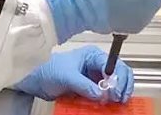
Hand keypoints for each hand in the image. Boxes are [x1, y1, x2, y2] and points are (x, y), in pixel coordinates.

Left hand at [14, 46, 133, 101]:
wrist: (38, 82)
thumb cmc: (49, 71)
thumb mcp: (66, 76)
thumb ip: (84, 84)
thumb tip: (101, 93)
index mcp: (93, 55)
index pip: (114, 65)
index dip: (119, 78)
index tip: (116, 93)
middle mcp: (97, 64)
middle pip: (120, 73)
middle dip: (122, 86)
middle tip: (119, 99)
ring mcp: (96, 77)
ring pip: (116, 84)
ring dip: (119, 93)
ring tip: (117, 103)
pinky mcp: (93, 88)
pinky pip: (107, 94)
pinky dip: (111, 99)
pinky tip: (110, 105)